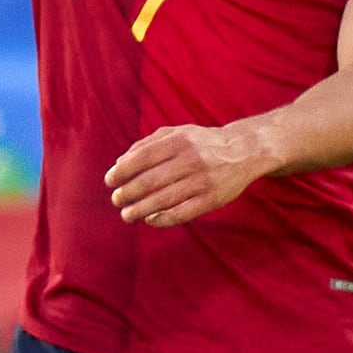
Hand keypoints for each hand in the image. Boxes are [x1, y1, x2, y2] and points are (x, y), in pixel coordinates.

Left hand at [106, 123, 274, 228]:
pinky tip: (150, 220)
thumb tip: (119, 163)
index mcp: (179, 141)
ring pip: (163, 200)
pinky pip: (182, 213)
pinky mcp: (212, 199)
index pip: (142, 157)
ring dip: (140, 210)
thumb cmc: (202, 143)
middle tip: (116, 200)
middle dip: (128, 193)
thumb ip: (147, 144)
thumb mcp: (178, 133)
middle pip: (150, 181)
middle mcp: (190, 160)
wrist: (243, 151)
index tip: (109, 181)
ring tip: (127, 215)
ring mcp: (202, 181)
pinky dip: (162, 219)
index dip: (122, 171)